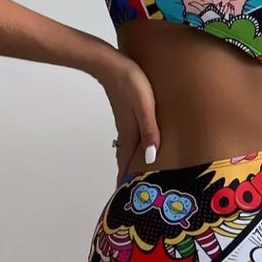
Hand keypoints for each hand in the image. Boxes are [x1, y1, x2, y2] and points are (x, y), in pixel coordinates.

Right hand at [99, 55, 160, 184]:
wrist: (110, 64)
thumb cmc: (131, 84)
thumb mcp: (145, 108)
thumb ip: (149, 131)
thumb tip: (152, 158)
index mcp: (130, 133)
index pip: (125, 163)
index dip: (125, 180)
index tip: (123, 197)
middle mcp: (125, 131)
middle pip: (124, 158)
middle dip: (126, 175)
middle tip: (129, 191)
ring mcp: (124, 121)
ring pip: (126, 148)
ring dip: (128, 161)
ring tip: (132, 173)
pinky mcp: (125, 112)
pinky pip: (128, 137)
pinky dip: (130, 148)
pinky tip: (137, 145)